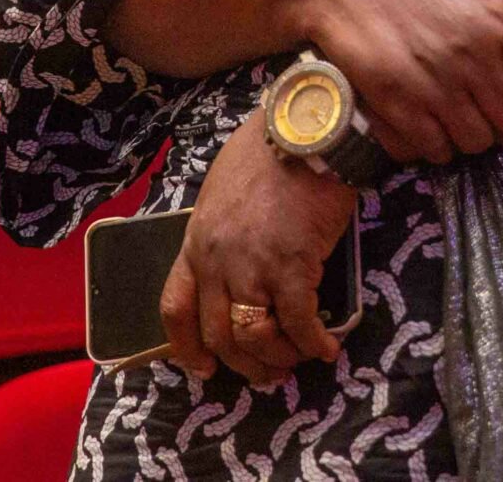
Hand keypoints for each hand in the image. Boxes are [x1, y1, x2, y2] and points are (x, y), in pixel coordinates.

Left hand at [160, 110, 357, 388]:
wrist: (304, 129)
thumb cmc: (268, 148)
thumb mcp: (223, 191)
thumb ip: (221, 232)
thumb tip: (239, 262)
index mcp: (196, 241)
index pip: (175, 308)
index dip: (187, 347)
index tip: (205, 366)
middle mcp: (217, 261)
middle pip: (218, 334)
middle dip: (243, 363)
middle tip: (268, 372)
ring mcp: (253, 266)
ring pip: (254, 338)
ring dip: (277, 358)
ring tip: (298, 359)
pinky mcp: (292, 267)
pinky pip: (298, 323)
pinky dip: (312, 344)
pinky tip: (326, 347)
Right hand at [280, 0, 502, 164]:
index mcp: (498, 24)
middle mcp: (469, 60)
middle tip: (492, 105)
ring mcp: (431, 87)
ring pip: (474, 144)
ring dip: (471, 134)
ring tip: (459, 112)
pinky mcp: (394, 106)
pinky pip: (430, 150)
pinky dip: (432, 143)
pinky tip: (427, 119)